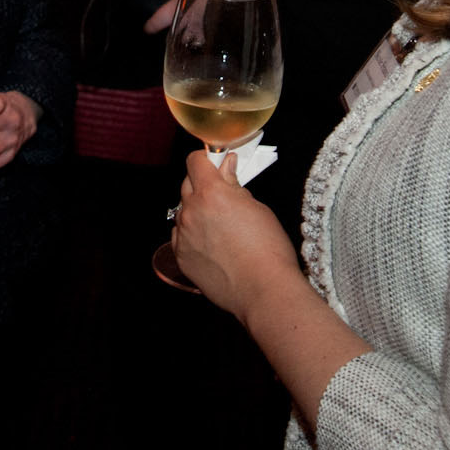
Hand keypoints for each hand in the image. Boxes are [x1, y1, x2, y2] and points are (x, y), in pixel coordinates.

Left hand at [171, 149, 302, 319]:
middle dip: (202, 184)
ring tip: (222, 227)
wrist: (264, 290)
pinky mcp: (181, 256)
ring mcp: (183, 235)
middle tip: (223, 194)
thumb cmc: (268, 250)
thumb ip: (234, 186)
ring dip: (197, 211)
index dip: (206, 159)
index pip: (195, 161)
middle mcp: (191, 211)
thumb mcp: (256, 208)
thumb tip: (226, 167)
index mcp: (211, 193)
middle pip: (187, 184)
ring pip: (184, 211)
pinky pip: (181, 236)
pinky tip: (213, 244)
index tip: (214, 163)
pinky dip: (192, 234)